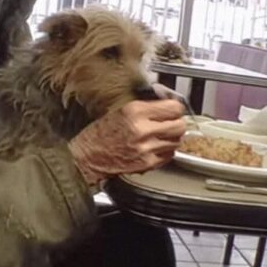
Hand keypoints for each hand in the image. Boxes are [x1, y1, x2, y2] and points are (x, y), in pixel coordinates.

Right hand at [69, 99, 186, 188]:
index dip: (176, 108)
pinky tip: (155, 147)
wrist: (87, 157)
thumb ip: (146, 107)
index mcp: (135, 111)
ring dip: (171, 138)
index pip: (173, 107)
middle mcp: (142, 129)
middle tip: (170, 123)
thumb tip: (167, 103)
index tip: (174, 109)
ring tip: (160, 136)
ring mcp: (146, 148)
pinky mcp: (146, 163)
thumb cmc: (100, 134)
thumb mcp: (121, 110)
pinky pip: (169, 155)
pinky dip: (165, 151)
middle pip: (179, 125)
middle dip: (176, 123)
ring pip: (176, 141)